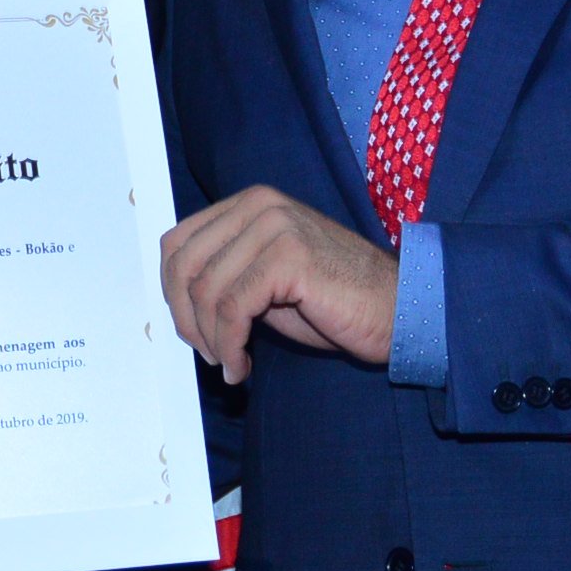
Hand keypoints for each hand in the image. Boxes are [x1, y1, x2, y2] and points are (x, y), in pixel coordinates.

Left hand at [159, 185, 396, 379]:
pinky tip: (242, 366)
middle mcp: (259, 205)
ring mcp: (274, 226)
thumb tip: (177, 301)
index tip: (191, 331)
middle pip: (184, 264)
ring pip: (207, 290)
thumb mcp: (267, 280)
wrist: (398, 309)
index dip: (173, 293)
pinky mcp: (288, 256)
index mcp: (249, 204)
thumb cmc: (335, 301)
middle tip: (208, 354)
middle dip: (186, 319)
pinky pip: (233, 308)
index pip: (178, 242)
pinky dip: (229, 345)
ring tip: (231, 364)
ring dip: (211, 340)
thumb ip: (226, 275)